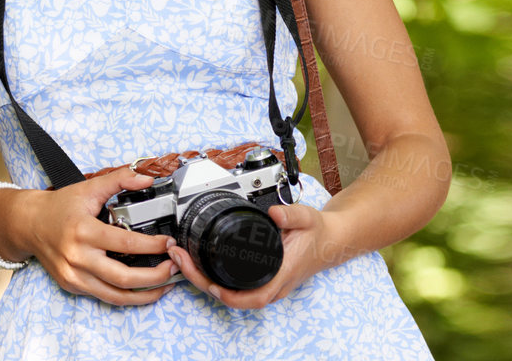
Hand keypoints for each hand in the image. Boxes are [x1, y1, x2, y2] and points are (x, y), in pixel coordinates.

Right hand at [21, 166, 179, 305]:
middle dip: (155, 276)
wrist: (29, 224)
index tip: (169, 243)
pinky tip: (143, 290)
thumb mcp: (89, 187)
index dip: (152, 246)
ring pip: (116, 295)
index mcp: (84, 231)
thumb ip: (119, 179)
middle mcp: (78, 258)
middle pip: (124, 278)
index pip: (125, 244)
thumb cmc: (60, 206)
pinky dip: (127, 297)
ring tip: (166, 283)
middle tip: (175, 266)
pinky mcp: (73, 286)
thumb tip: (147, 178)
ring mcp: (74, 276)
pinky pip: (105, 297)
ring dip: (145, 294)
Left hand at [166, 202, 339, 309]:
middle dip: (204, 283)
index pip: (254, 297)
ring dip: (206, 281)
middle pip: (235, 298)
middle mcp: (274, 284)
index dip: (229, 295)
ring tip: (184, 260)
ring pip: (233, 294)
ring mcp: (269, 284)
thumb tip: (273, 213)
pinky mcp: (264, 279)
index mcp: (282, 273)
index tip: (209, 283)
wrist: (330, 239)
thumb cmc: (318, 233)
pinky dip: (217, 279)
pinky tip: (203, 266)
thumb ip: (291, 214)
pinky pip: (237, 287)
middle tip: (182, 260)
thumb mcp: (307, 218)